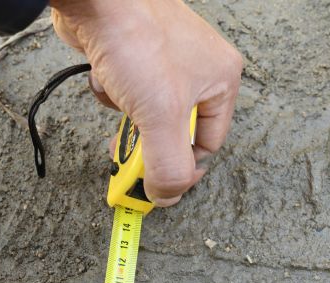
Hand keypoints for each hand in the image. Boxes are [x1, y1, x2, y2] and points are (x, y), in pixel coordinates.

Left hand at [49, 0, 242, 206]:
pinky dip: (113, 91)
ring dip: (128, 115)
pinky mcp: (135, 52)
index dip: (181, 167)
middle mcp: (200, 67)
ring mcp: (166, 58)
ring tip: (118, 98)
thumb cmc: (137, 40)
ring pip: (148, 112)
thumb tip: (166, 196)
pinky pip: (128, 91)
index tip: (156, 182)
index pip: (208, 144)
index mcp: (222, 80)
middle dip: (148, 141)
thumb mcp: (161, 117)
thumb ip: (169, 167)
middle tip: (130, 153)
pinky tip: (107, 75)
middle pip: (175, 130)